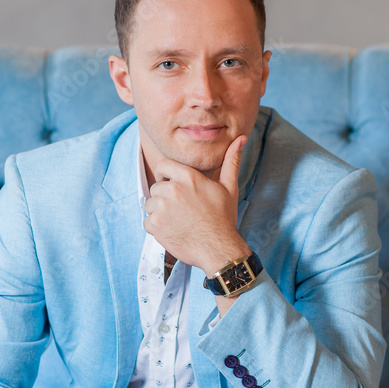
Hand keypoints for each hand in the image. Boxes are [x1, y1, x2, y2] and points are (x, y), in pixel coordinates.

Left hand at [143, 134, 248, 274]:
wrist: (219, 249)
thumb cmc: (224, 219)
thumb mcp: (229, 187)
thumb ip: (231, 161)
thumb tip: (241, 138)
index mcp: (188, 177)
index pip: (163, 165)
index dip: (166, 175)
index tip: (173, 185)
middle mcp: (172, 190)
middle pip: (156, 187)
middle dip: (164, 197)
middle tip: (181, 210)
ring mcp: (162, 208)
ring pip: (150, 205)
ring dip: (159, 213)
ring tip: (177, 221)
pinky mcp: (156, 226)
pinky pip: (146, 222)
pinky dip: (156, 228)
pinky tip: (172, 231)